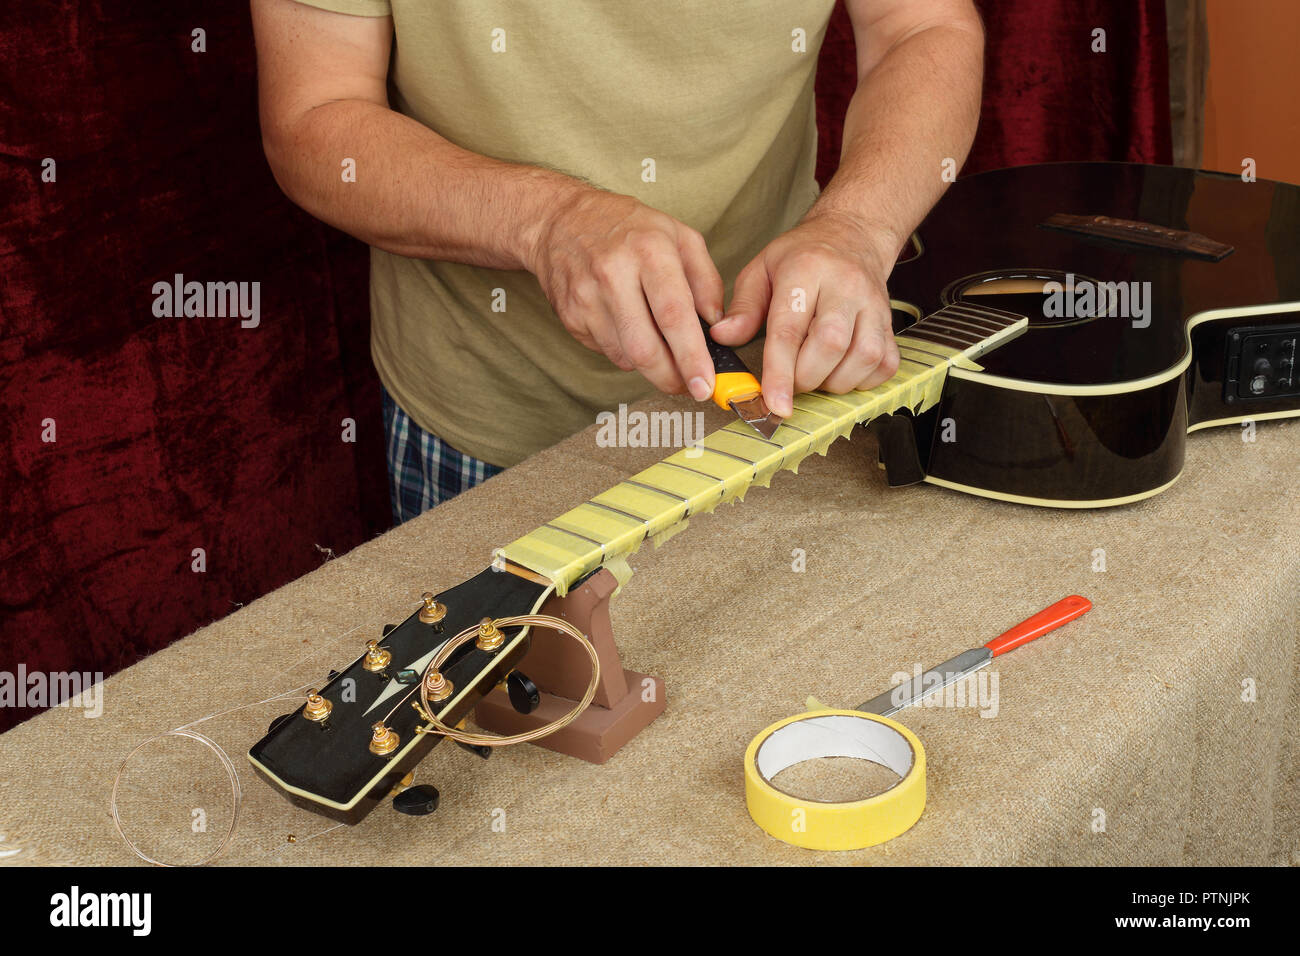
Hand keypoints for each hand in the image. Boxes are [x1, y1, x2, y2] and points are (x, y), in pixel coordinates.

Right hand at [527, 188, 723, 399]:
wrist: (560, 220)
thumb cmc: (629, 228)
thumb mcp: (679, 236)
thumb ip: (706, 281)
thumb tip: (718, 326)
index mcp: (649, 251)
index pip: (673, 314)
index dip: (691, 357)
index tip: (705, 386)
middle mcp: (614, 273)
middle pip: (645, 348)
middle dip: (671, 378)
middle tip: (689, 387)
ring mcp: (586, 297)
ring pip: (625, 356)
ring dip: (650, 365)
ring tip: (661, 348)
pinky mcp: (570, 315)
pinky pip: (607, 351)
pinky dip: (626, 351)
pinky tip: (629, 328)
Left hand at [709, 212, 899, 417]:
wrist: (852, 235)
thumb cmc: (802, 257)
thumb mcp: (762, 269)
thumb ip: (743, 306)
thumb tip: (723, 337)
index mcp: (806, 271)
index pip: (790, 329)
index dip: (780, 372)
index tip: (774, 404)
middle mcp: (845, 286)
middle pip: (830, 346)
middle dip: (806, 378)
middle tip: (791, 381)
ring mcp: (874, 304)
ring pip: (863, 357)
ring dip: (835, 382)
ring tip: (816, 374)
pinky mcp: (890, 322)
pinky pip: (885, 364)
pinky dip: (863, 380)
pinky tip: (842, 371)